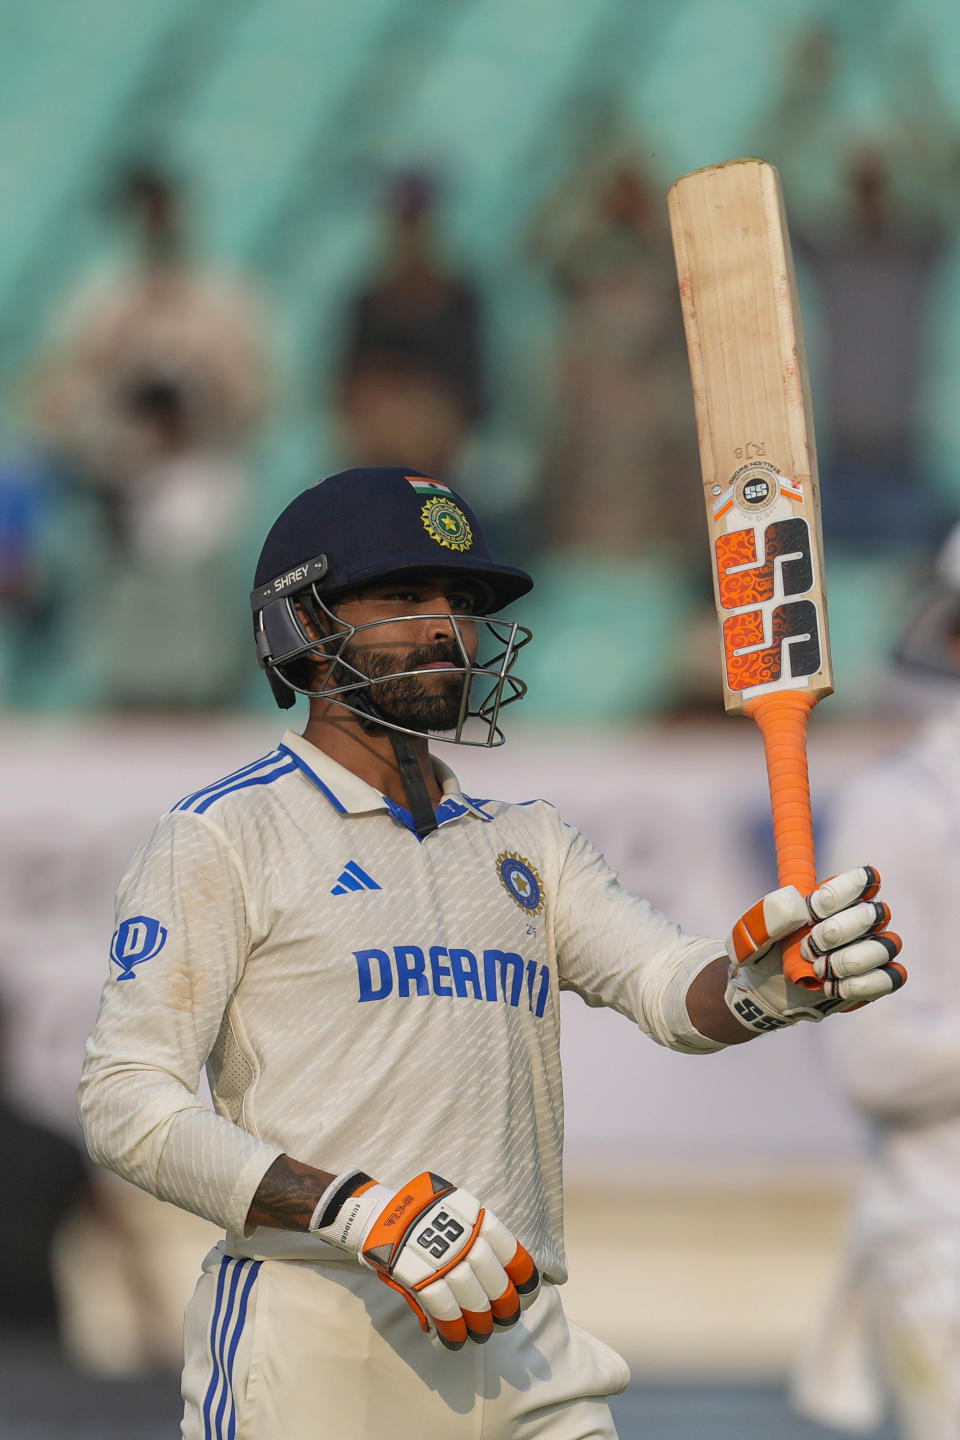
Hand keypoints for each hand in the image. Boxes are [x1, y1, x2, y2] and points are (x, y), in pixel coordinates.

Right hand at [309, 1168, 539, 1348]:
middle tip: (504, 1322)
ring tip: (479, 1336)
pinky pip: (444, 1310)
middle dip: (504, 1309)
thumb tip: (501, 1288)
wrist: (377, 1214)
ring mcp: (440, 1257)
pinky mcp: (418, 1275)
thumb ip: (475, 1246)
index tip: (527, 1296)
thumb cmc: (422, 1222)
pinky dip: (451, 1331)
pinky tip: (452, 1342)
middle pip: (495, 1283)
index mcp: (475, 1219)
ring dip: (479, 1325)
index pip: (512, 1253)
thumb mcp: (453, 1220)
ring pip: (473, 1300)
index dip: (525, 1280)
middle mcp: (462, 1237)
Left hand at [724, 866, 904, 1033]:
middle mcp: (861, 919)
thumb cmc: (766, 953)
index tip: (813, 910)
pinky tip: (834, 987)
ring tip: (818, 971)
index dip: (841, 893)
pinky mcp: (878, 978)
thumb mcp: (753, 932)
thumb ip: (770, 916)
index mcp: (835, 897)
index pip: (864, 879)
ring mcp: (873, 948)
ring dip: (848, 961)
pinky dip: (862, 984)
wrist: (766, 991)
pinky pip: (892, 976)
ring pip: (886, 945)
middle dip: (837, 932)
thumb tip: (799, 908)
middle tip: (808, 948)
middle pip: (875, 913)